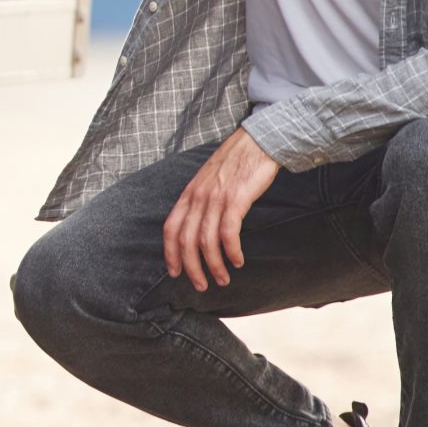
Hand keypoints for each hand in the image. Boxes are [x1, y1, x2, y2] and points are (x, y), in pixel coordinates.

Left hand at [162, 127, 281, 291]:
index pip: (170, 229)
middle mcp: (197, 197)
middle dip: (191, 268)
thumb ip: (201, 201)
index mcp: (188, 194)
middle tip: (201, 285)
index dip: (170, 254)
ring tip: (222, 279)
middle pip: (186, 241)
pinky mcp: (236, 199)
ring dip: (214, 266)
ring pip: (206, 242)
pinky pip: (228, 233)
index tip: (174, 272)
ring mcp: (215, 198)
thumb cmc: (236, 163)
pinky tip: (237, 261)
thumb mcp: (208, 181)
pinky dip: (231, 251)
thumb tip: (199, 226)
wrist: (257, 141)